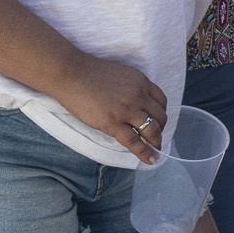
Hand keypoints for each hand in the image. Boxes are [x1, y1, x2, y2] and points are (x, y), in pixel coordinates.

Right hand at [53, 55, 169, 164]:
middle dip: (161, 129)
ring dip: (155, 141)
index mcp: (142, 82)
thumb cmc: (90, 73)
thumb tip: (134, 103)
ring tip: (156, 150)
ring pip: (150, 130)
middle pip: (159, 116)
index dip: (161, 113)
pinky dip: (144, 152)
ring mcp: (127, 110)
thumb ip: (131, 88)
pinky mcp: (112, 123)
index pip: (161, 100)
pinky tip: (150, 159)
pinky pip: (133, 141)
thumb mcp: (121, 74)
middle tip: (157, 137)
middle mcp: (139, 96)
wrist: (71, 74)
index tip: (159, 120)